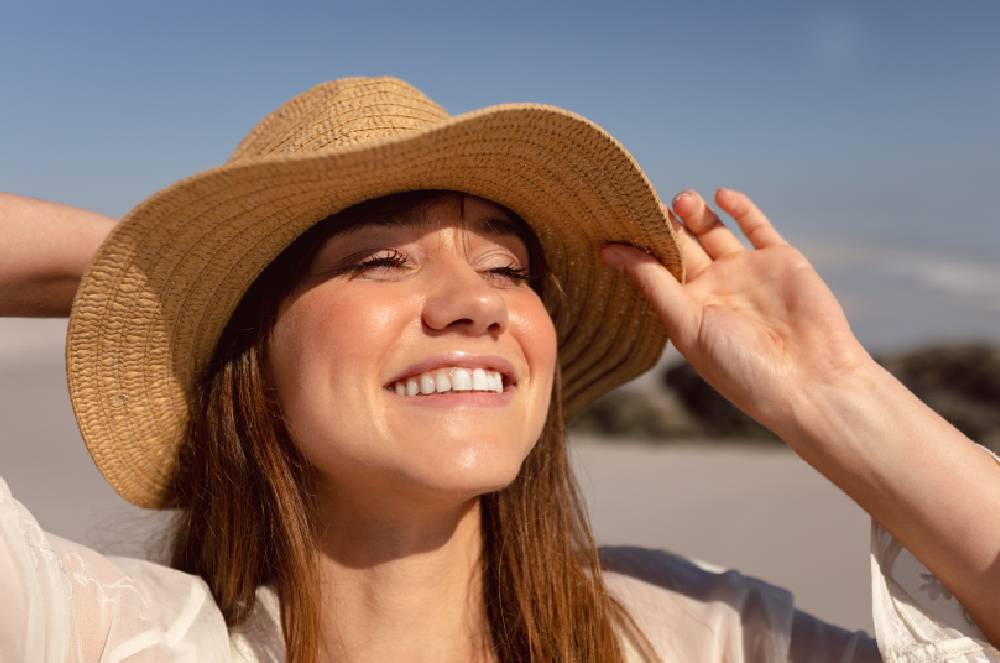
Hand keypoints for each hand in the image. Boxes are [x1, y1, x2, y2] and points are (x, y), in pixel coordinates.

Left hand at [600, 188, 873, 435]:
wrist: (809, 380)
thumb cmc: (740, 365)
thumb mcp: (686, 324)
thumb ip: (653, 282)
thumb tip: (609, 251)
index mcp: (687, 309)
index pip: (655, 268)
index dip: (638, 246)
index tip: (613, 221)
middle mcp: (715, 289)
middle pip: (682, 244)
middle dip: (665, 223)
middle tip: (645, 200)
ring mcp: (747, 272)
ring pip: (714, 231)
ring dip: (696, 213)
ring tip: (680, 199)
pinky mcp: (780, 260)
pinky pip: (756, 226)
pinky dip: (740, 208)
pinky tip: (720, 195)